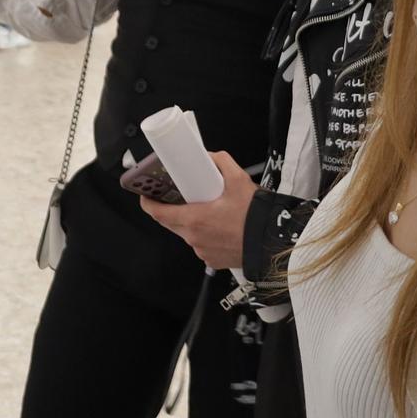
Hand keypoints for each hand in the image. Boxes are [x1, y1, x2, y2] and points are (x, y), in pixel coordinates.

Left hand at [138, 152, 255, 269]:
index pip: (158, 213)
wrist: (271, 243)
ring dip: (191, 221)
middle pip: (171, 222)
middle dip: (171, 208)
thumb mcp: (238, 180)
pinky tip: (218, 225)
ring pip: (187, 233)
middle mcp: (194, 238)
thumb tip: (210, 156)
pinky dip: (205, 234)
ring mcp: (202, 251)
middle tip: (178, 196)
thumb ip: (220, 162)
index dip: (148, 202)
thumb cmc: (255, 217)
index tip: (145, 193)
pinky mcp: (212, 260)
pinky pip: (201, 245)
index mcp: (194, 219)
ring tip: (206, 209)